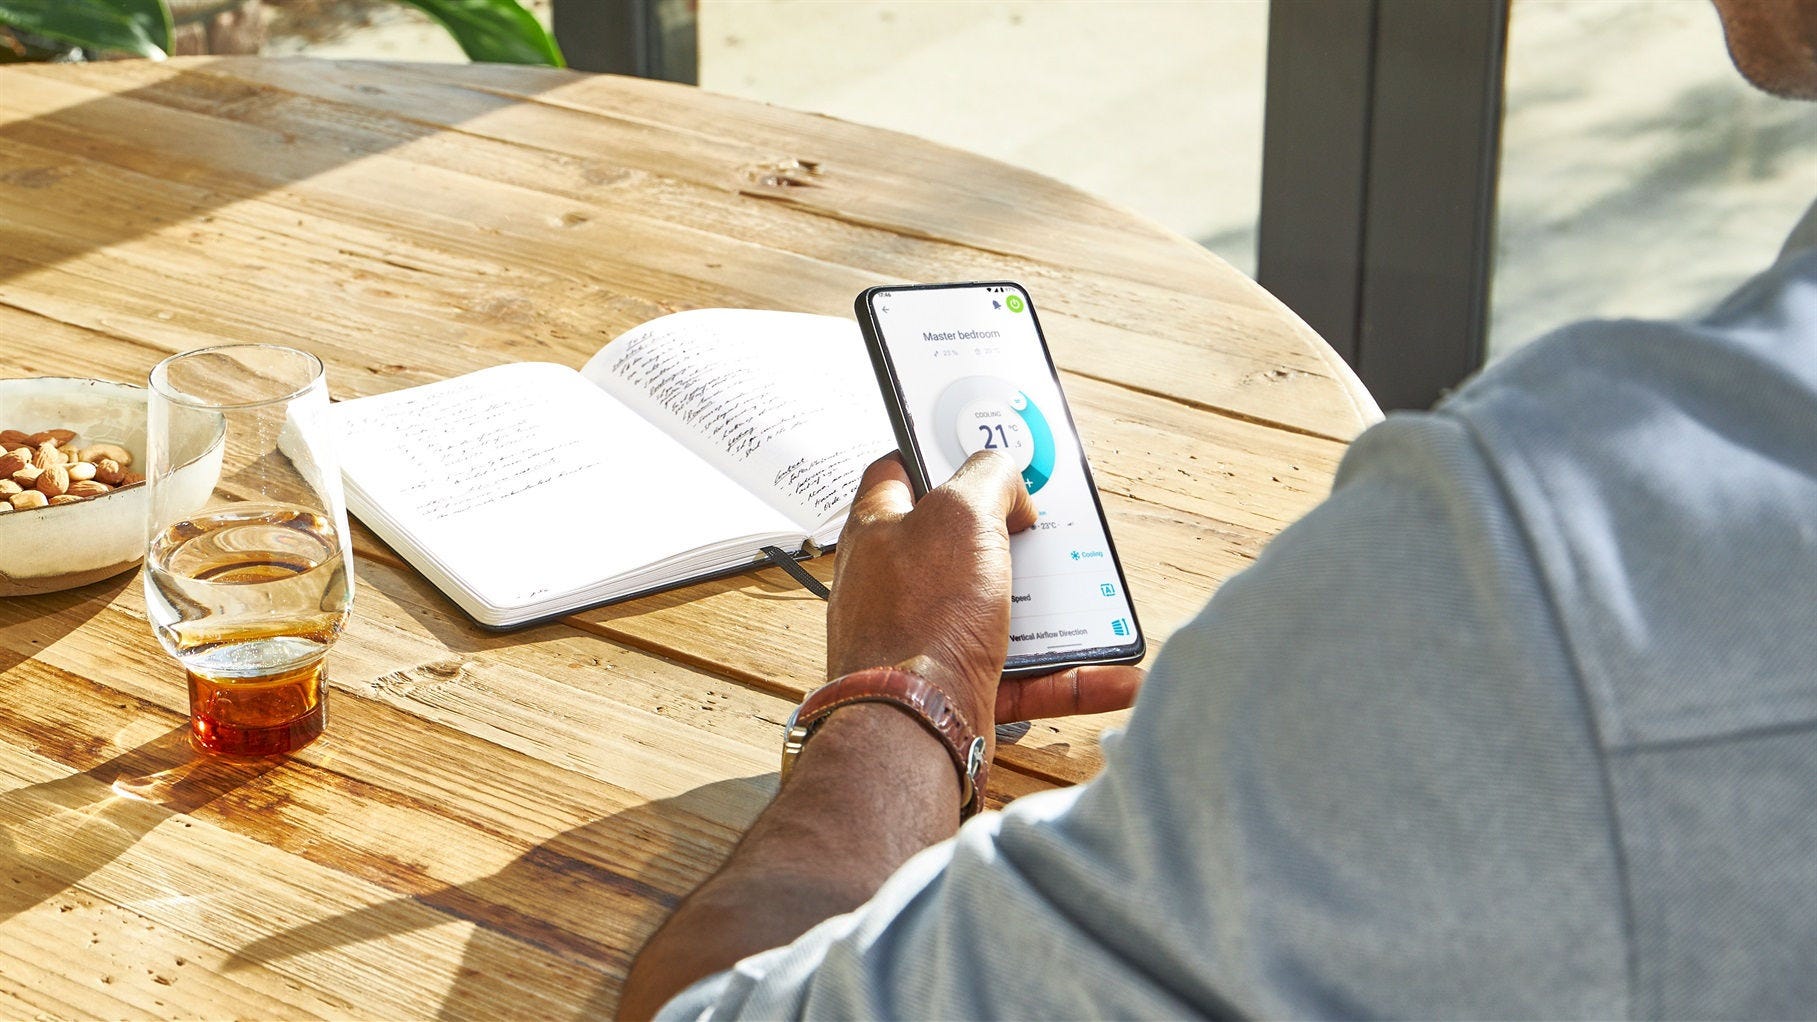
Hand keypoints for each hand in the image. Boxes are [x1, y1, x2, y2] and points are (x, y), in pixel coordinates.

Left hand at [828, 452, 1143, 749]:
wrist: (912, 729)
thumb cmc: (919, 620)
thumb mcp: (961, 513)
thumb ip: (989, 477)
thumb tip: (1008, 483)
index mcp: (881, 531)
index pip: (898, 472)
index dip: (937, 454)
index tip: (982, 452)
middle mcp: (897, 585)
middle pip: (963, 545)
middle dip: (1014, 539)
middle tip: (1054, 530)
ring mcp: (927, 640)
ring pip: (1000, 614)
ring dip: (1054, 612)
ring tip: (1096, 599)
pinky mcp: (957, 688)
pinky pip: (1026, 678)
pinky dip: (1071, 677)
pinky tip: (1117, 675)